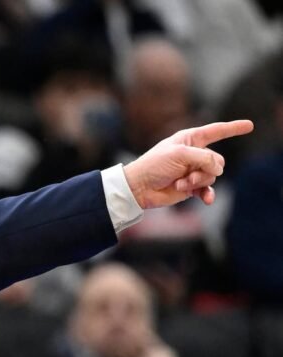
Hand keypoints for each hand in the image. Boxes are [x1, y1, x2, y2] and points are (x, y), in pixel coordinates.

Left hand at [123, 120, 252, 208]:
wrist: (138, 188)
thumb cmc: (154, 165)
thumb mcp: (180, 155)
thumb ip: (204, 158)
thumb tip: (218, 169)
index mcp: (190, 139)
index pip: (216, 131)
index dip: (233, 128)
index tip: (250, 125)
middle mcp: (194, 154)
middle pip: (217, 160)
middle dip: (206, 169)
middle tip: (188, 175)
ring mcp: (193, 171)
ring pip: (212, 176)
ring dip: (198, 181)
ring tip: (181, 184)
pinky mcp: (190, 187)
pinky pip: (207, 190)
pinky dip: (207, 194)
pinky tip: (206, 200)